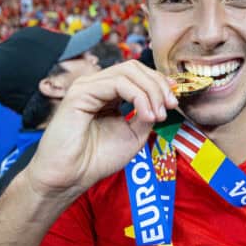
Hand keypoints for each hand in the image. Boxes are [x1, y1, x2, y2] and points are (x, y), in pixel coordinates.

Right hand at [25, 60, 178, 199]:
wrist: (71, 177)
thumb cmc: (96, 159)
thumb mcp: (134, 134)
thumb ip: (147, 113)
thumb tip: (163, 100)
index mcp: (108, 94)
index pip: (137, 74)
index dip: (159, 83)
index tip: (174, 101)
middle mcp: (97, 86)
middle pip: (134, 68)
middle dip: (158, 84)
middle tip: (170, 106)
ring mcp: (87, 86)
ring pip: (128, 72)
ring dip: (151, 91)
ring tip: (159, 114)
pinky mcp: (81, 92)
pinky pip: (118, 84)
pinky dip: (139, 97)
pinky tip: (146, 115)